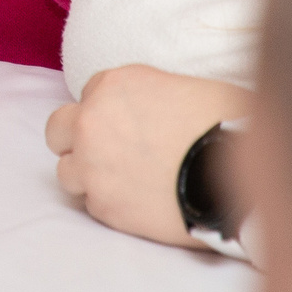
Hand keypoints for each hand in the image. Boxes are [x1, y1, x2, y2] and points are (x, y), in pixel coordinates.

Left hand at [46, 66, 255, 248]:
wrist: (233, 176)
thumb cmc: (225, 125)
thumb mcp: (187, 88)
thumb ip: (152, 95)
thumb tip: (158, 108)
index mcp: (112, 85)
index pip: (90, 93)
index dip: (110, 110)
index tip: (129, 123)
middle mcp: (90, 122)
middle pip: (57, 129)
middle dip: (76, 138)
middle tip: (106, 151)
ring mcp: (91, 166)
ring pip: (67, 171)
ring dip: (89, 175)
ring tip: (125, 182)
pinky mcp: (104, 206)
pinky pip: (92, 204)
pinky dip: (110, 204)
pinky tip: (139, 202)